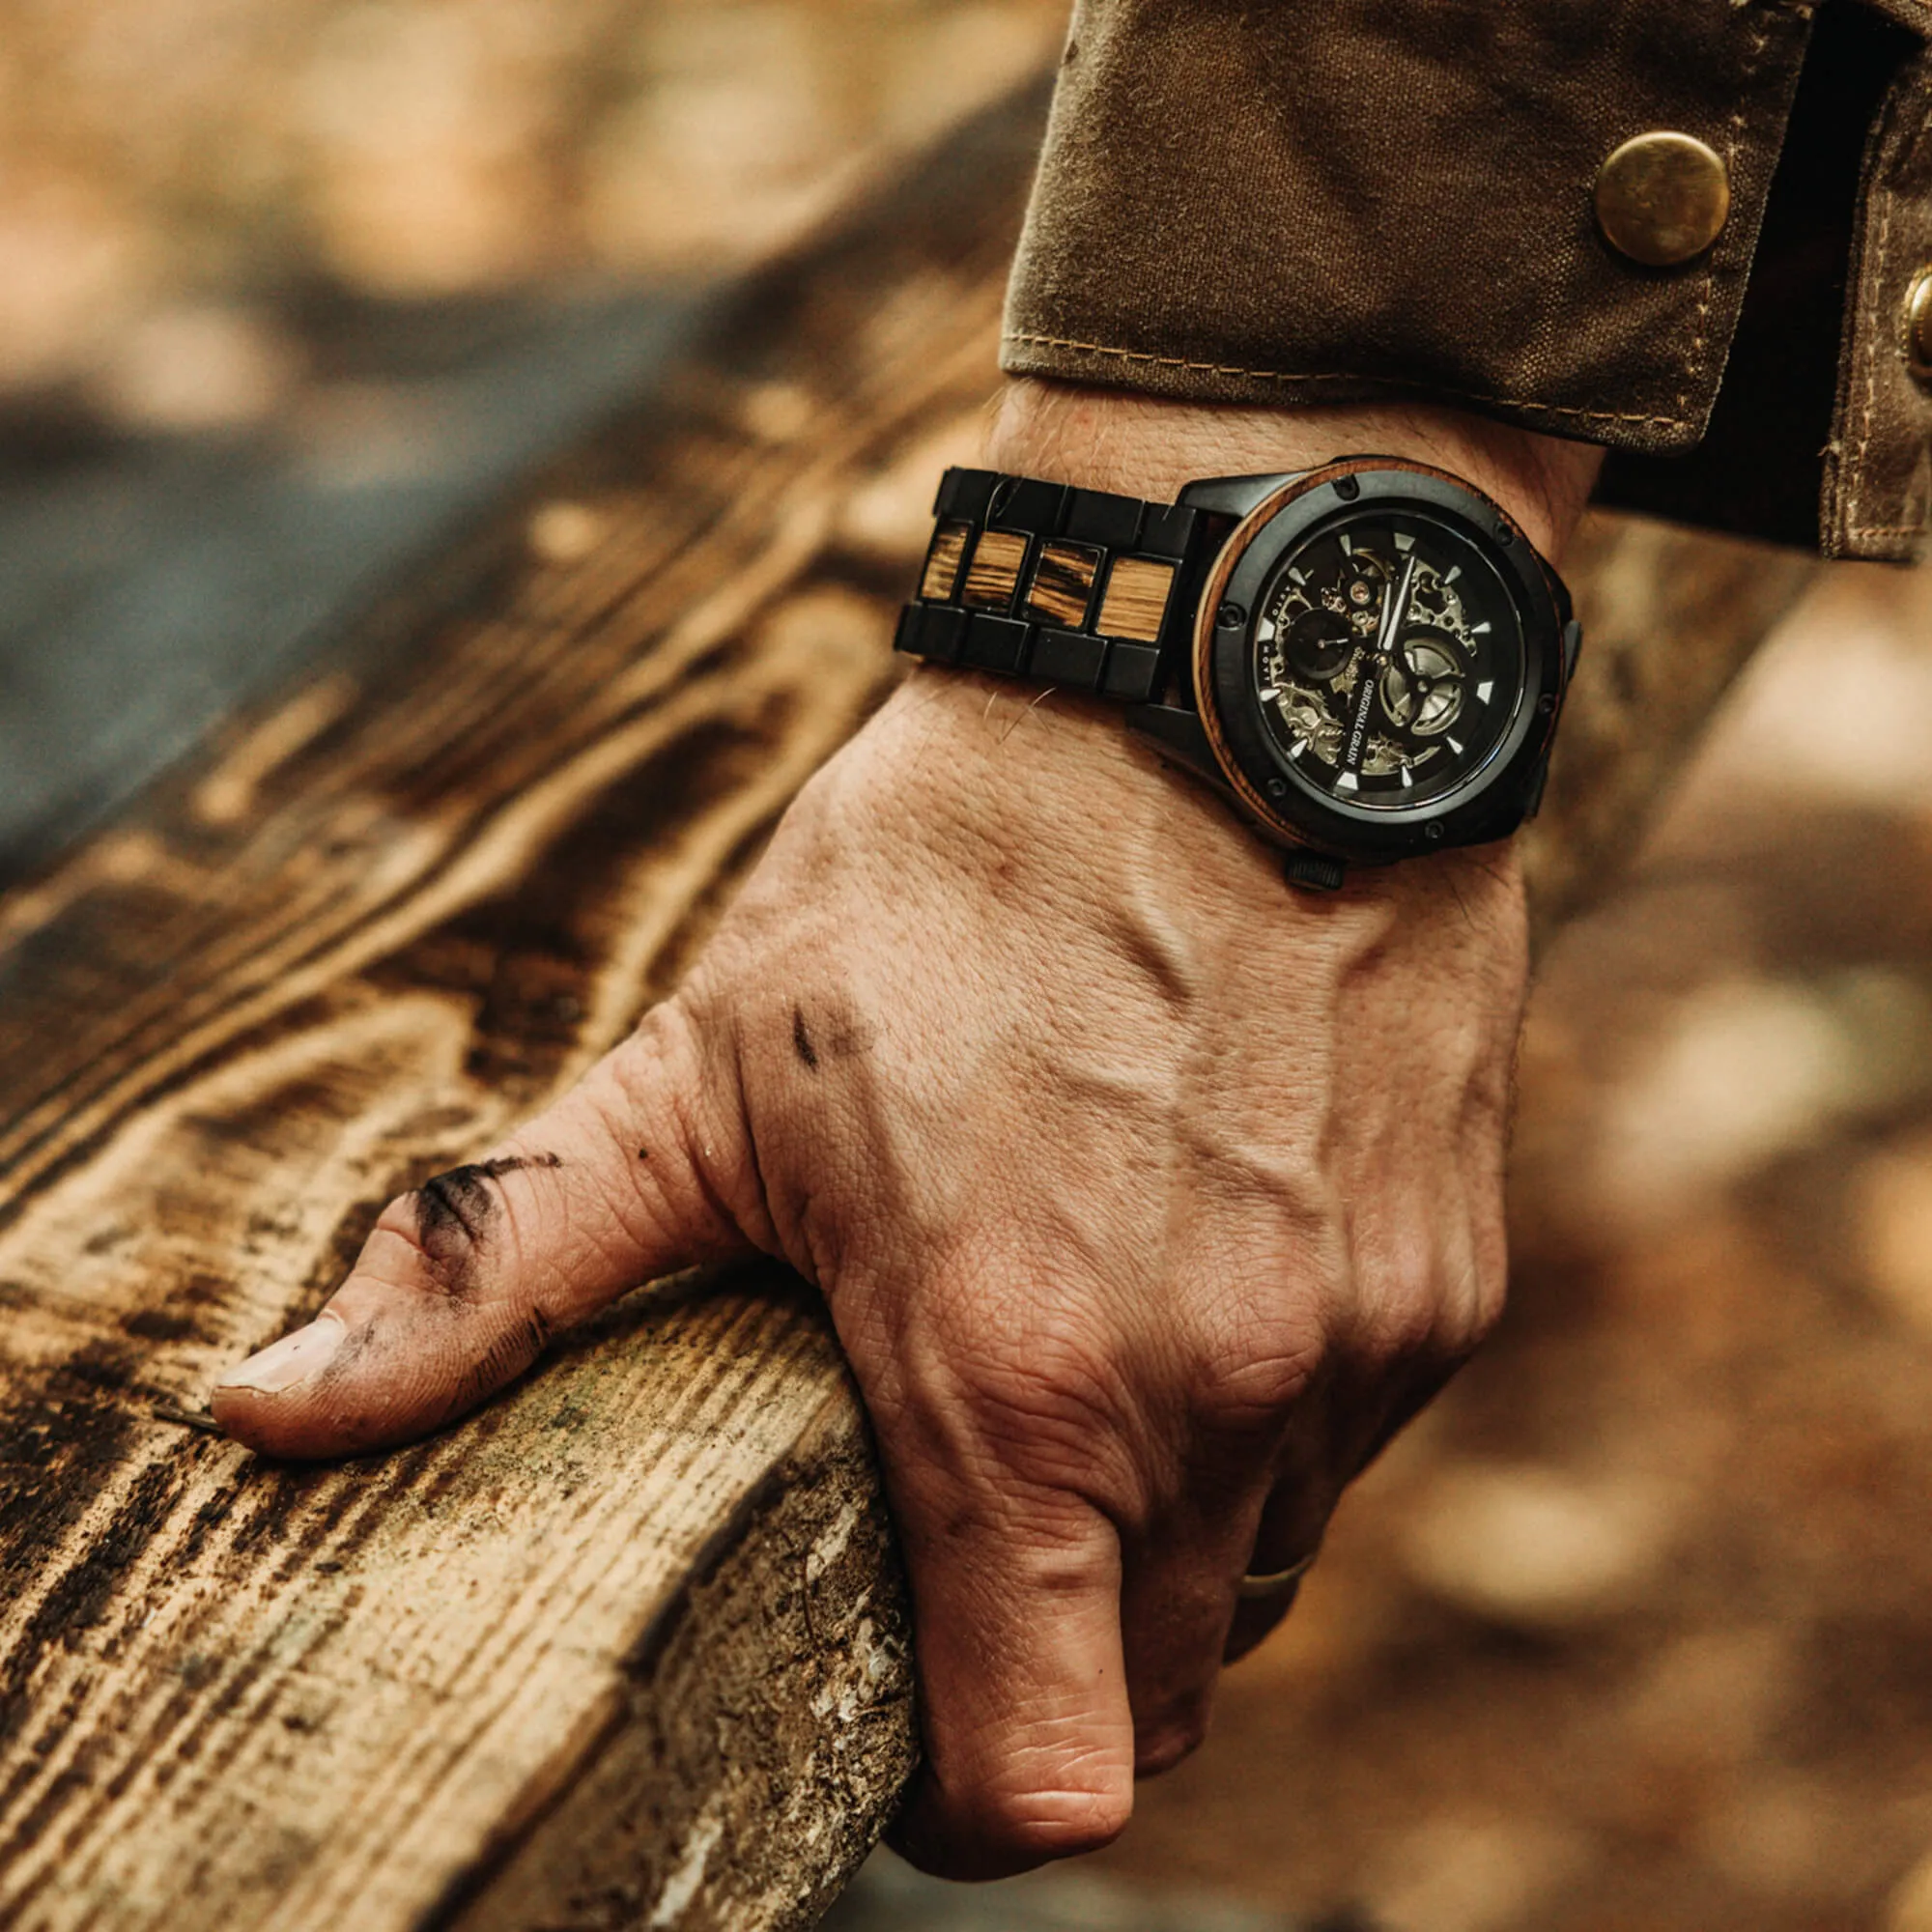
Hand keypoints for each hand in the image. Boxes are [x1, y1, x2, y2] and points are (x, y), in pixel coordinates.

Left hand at [212, 381, 1599, 1878]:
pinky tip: (1189, 1251)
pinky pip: (1345, 1425)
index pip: (1052, 1779)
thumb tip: (263, 1408)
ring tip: (1077, 1354)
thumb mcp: (708, 1068)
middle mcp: (1222, 1397)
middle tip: (968, 1518)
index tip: (913, 1738)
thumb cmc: (955, 872)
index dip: (966, 1809)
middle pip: (1161, 1696)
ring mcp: (1358, 1340)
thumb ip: (501, 1266)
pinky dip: (1262, 1403)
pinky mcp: (1444, 1272)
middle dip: (1055, 1658)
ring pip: (1261, 1558)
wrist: (1229, 687)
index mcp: (1021, 1387)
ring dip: (1164, 1524)